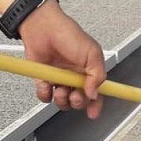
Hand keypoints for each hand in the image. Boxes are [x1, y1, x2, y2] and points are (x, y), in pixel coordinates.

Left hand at [20, 2, 106, 118]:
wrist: (42, 27)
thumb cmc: (68, 34)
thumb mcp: (92, 53)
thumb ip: (97, 75)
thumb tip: (94, 95)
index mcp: (89, 71)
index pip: (96, 93)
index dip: (96, 105)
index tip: (93, 113)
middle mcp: (74, 77)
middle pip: (79, 100)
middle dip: (77, 102)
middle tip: (75, 95)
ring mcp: (59, 79)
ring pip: (62, 101)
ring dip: (62, 100)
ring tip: (60, 90)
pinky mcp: (43, 79)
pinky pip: (44, 96)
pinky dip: (45, 94)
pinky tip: (47, 86)